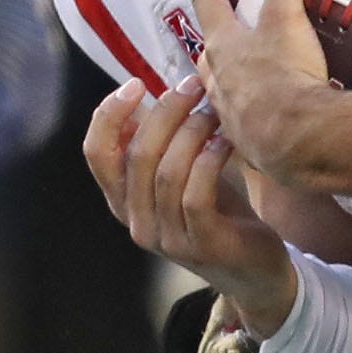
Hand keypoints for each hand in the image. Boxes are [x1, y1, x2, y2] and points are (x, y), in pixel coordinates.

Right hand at [83, 75, 293, 315]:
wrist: (254, 269)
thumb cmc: (217, 212)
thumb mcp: (180, 172)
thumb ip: (155, 142)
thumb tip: (136, 94)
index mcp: (123, 201)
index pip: (97, 154)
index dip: (108, 115)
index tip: (136, 83)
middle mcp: (137, 222)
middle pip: (137, 156)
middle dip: (166, 112)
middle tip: (194, 86)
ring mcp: (167, 238)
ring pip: (166, 173)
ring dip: (192, 132)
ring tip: (215, 111)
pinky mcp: (201, 245)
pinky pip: (195, 195)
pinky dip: (209, 161)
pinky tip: (227, 141)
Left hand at [186, 0, 331, 180]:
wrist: (296, 143)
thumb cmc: (284, 79)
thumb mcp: (287, 20)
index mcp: (222, 43)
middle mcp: (217, 76)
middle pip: (211, 43)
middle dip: (221, 28)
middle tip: (238, 19)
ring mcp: (229, 109)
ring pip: (224, 82)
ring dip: (236, 71)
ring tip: (258, 66)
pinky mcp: (246, 137)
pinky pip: (245, 114)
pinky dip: (255, 105)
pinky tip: (273, 108)